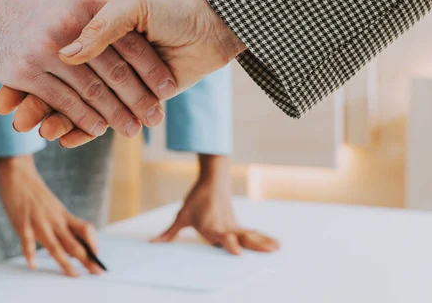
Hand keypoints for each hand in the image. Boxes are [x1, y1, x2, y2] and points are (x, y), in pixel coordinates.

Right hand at [0, 0, 177, 139]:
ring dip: (114, 115)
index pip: (128, 42)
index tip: (168, 88)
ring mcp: (46, 49)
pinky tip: (97, 129)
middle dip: (139, 99)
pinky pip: (63, 100)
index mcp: (87, 2)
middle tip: (154, 119)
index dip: (150, 68)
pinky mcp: (24, 70)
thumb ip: (100, 13)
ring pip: (91, 91)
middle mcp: (70, 25)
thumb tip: (131, 38)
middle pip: (114, 71)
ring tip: (132, 130)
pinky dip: (83, 118)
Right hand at [0, 0, 246, 138]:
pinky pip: (100, 118)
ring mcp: (113, 80)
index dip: (33, 72)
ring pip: (79, 104)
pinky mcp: (130, 101)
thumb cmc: (171, 11)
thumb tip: (70, 54)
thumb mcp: (134, 5)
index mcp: (96, 32)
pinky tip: (63, 139)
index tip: (9, 90)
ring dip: (57, 119)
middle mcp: (100, 57)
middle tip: (14, 120)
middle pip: (62, 85)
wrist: (210, 28)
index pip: (57, 59)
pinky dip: (84, 129)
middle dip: (38, 103)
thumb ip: (105, 26)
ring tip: (35, 132)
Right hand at [0, 155, 103, 276]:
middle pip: (74, 243)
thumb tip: (69, 247)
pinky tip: (33, 264)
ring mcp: (39, 223)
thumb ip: (60, 225)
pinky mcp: (23, 224)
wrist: (19, 174)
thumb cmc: (35, 193)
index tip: (97, 256)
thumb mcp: (53, 208)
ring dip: (66, 263)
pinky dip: (30, 254)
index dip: (93, 244)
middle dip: (87, 260)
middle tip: (97, 272)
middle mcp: (55, 220)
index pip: (86, 230)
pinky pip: (27, 242)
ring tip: (75, 275)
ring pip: (55, 247)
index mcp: (63, 215)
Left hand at [152, 155, 278, 254]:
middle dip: (253, 246)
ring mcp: (233, 225)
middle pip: (241, 238)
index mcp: (211, 227)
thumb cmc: (197, 198)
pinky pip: (252, 233)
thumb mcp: (181, 215)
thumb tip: (154, 243)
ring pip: (250, 236)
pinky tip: (276, 244)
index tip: (237, 252)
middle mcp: (225, 227)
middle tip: (267, 252)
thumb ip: (170, 232)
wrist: (213, 179)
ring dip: (264, 243)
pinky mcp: (238, 224)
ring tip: (277, 249)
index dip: (229, 244)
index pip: (221, 237)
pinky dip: (264, 238)